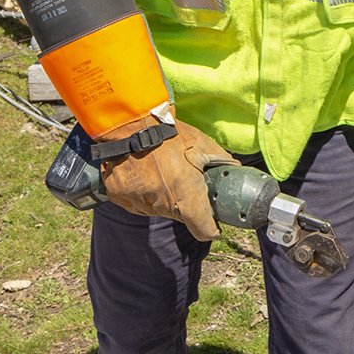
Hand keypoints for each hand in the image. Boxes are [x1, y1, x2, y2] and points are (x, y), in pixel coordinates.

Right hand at [98, 118, 237, 241]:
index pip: (204, 231)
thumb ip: (222, 161)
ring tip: (161, 171)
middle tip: (182, 178)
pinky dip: (140, 191)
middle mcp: (162, 207)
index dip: (210, 227)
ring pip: (157, 209)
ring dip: (161, 197)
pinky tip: (142, 172)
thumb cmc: (170, 134)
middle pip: (179, 217)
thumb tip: (235, 169)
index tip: (211, 220)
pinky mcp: (118, 197)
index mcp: (187, 198)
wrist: (131, 123)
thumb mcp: (203, 145)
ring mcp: (138, 203)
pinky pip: (135, 201)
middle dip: (184, 203)